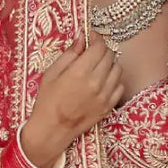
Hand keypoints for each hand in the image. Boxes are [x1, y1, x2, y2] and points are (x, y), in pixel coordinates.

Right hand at [22, 34, 125, 167]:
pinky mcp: (108, 106)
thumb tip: (81, 37)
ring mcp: (105, 96)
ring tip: (97, 67)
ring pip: (118, 69)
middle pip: (110, 56)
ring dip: (109, 64)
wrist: (52, 130)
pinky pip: (120, 86)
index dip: (96, 38)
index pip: (100, 46)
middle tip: (92, 52)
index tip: (91, 37)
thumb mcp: (51, 73)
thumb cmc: (47, 101)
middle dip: (101, 50)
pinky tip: (102, 82)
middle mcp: (96, 82)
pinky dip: (114, 80)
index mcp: (80, 72)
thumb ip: (69, 54)